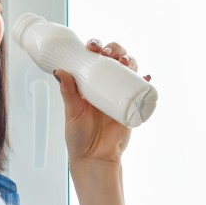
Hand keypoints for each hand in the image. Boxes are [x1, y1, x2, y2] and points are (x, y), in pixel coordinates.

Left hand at [55, 39, 151, 163]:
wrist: (94, 157)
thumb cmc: (80, 136)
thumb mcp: (72, 111)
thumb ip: (67, 92)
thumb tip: (60, 71)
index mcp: (89, 83)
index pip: (94, 59)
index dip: (96, 48)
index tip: (93, 47)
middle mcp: (105, 86)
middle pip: (114, 60)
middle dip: (115, 50)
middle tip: (109, 54)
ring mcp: (120, 94)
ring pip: (129, 70)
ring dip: (131, 61)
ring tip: (126, 62)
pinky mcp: (131, 106)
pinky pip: (141, 90)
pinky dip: (145, 80)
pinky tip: (145, 76)